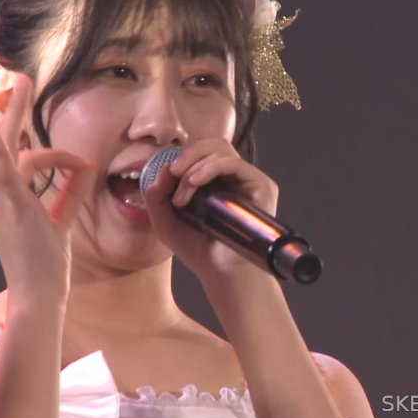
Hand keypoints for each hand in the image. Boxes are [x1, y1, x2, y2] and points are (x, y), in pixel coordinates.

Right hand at [0, 77, 96, 306]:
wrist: (39, 298)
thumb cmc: (47, 267)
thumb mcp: (62, 221)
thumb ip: (72, 192)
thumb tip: (88, 165)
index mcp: (8, 199)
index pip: (25, 160)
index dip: (55, 153)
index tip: (82, 162)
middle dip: (4, 110)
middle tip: (11, 77)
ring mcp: (1, 201)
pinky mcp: (10, 207)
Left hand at [143, 138, 278, 282]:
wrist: (222, 273)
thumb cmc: (198, 250)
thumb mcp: (166, 222)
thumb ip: (157, 196)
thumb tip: (162, 169)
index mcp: (215, 181)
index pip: (200, 152)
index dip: (180, 157)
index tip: (164, 176)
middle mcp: (233, 177)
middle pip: (211, 144)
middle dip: (187, 155)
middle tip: (171, 173)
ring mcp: (248, 179)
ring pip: (221, 149)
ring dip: (194, 165)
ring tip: (183, 192)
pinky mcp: (260, 185)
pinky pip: (234, 163)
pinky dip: (209, 168)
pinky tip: (194, 183)